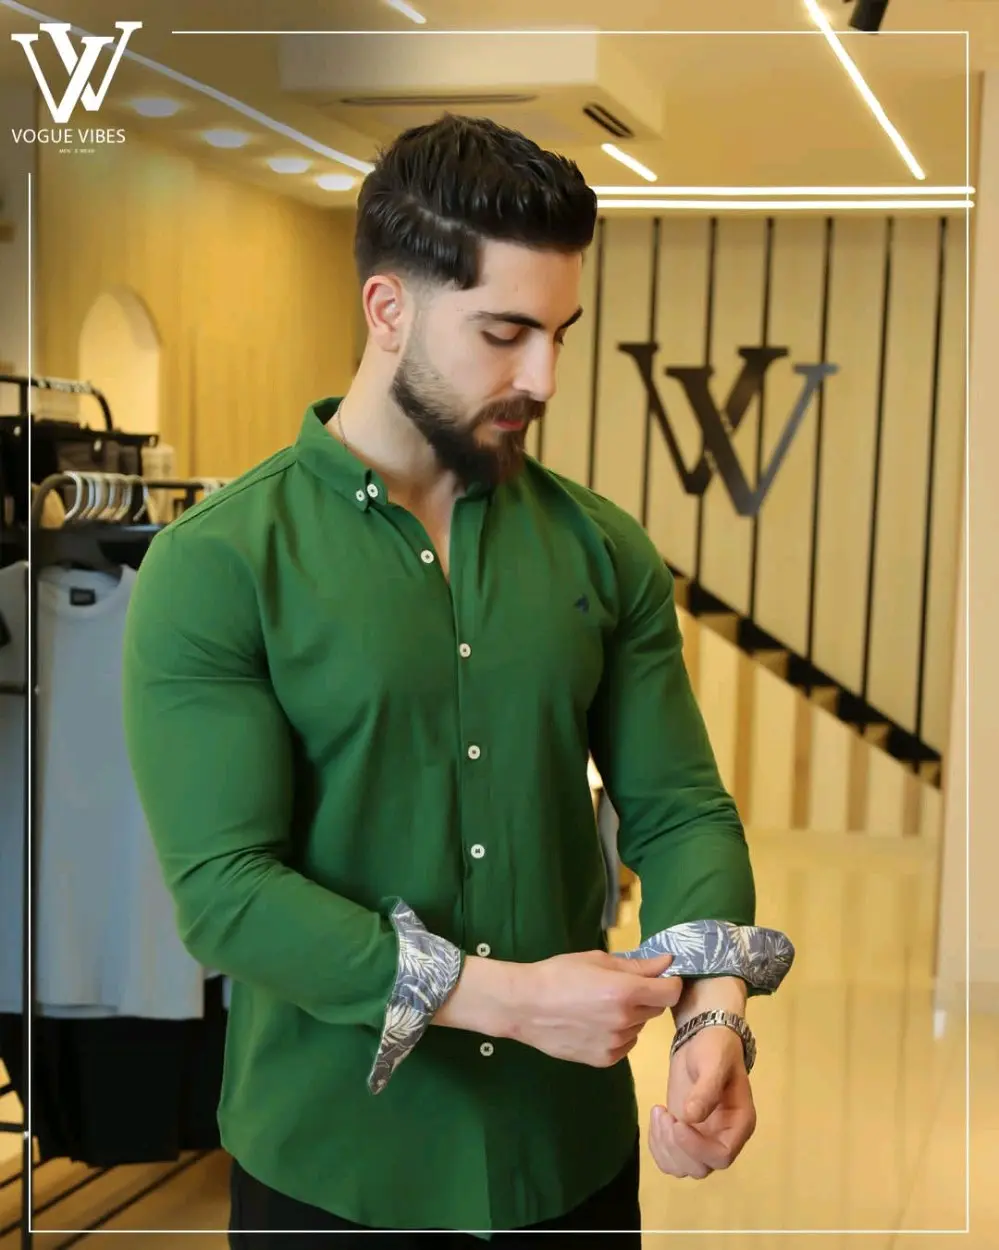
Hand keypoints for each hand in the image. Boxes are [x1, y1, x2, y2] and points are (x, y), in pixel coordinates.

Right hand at [506, 951, 682, 1068]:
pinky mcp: (605, 1059)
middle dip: (647, 996)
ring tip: (600, 1006)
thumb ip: (636, 965)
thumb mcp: (596, 960)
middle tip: (619, 988)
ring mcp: (616, 1043)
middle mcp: (625, 1020)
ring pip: (640, 1027)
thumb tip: (667, 962)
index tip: (660, 977)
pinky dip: (619, 1033)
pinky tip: (594, 1023)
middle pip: (656, 1009)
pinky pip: (626, 1044)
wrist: (524, 1006)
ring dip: (631, 1016)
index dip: (669, 982)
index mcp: (624, 991)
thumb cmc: (558, 974)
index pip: (671, 991)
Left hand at [649, 1025, 755, 1178]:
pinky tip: (657, 1117)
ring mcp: (703, 1140)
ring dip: (664, 1147)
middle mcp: (723, 1138)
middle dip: (676, 1146)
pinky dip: (657, 1146)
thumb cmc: (715, 1048)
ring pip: (683, 1167)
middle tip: (664, 1114)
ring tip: (659, 1112)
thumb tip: (691, 1117)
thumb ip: (706, 1089)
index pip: (722, 1156)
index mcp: (739, 1124)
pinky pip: (669, 1159)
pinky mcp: (685, 1135)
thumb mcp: (714, 1062)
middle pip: (701, 1167)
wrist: (703, 1040)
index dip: (697, 1148)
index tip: (678, 1123)